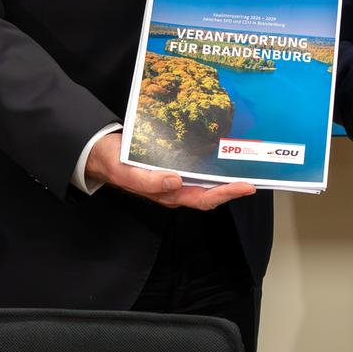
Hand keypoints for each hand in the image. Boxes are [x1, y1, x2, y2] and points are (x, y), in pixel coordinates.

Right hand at [82, 131, 256, 209]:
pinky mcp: (170, 167)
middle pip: (209, 194)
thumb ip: (148, 181)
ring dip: (224, 180)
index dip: (226, 194)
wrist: (98, 153)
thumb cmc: (111, 162)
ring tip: (243, 170)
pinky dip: (210, 168)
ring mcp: (173, 180)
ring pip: (204, 184)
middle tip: (253, 179)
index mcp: (166, 193)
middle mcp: (173, 189)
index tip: (246, 186)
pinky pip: (195, 171)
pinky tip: (220, 159)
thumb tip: (176, 182)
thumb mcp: (125, 171)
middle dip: (232, 189)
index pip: (202, 198)